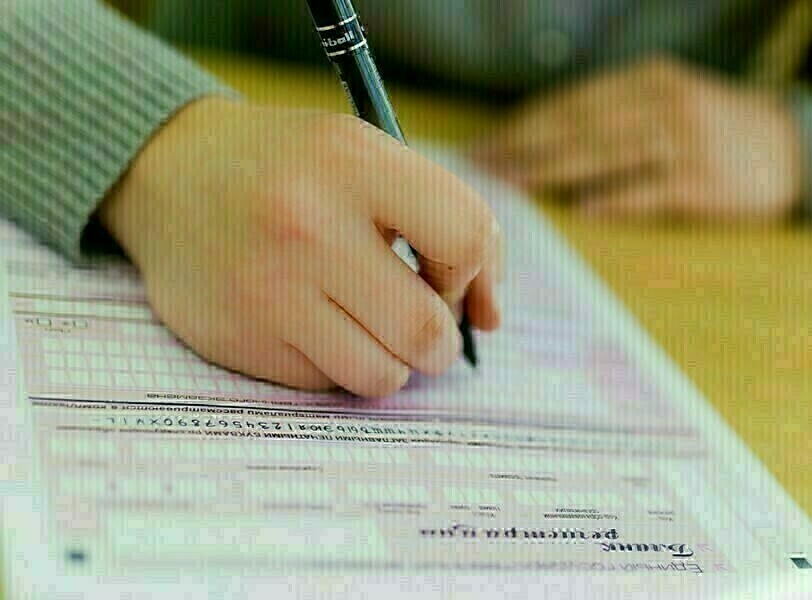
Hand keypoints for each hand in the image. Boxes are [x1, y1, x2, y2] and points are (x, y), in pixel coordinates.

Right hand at [98, 97, 501, 397]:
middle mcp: (308, 226)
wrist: (169, 174)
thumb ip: (445, 221)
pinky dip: (338, 364)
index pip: (465, 237)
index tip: (448, 272)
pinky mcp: (238, 339)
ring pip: (384, 375)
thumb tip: (491, 320)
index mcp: (352, 162)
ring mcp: (268, 290)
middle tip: (418, 317)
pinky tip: (312, 325)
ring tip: (367, 323)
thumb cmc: (294, 169)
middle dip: (440, 337)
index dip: (475, 268)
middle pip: (428, 329)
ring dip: (393, 359)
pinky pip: (328, 384)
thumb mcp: (367, 158)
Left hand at [473, 56, 805, 222]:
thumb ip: (612, 116)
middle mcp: (664, 103)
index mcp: (648, 80)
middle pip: (581, 125)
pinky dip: (614, 199)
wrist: (790, 149)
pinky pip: (650, 191)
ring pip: (607, 154)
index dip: (525, 123)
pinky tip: (580, 209)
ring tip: (515, 185)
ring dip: (554, 171)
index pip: (573, 102)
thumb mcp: (665, 103)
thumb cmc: (709, 130)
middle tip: (485, 166)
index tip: (487, 143)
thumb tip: (539, 143)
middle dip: (525, 145)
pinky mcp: (704, 183)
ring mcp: (686, 142)